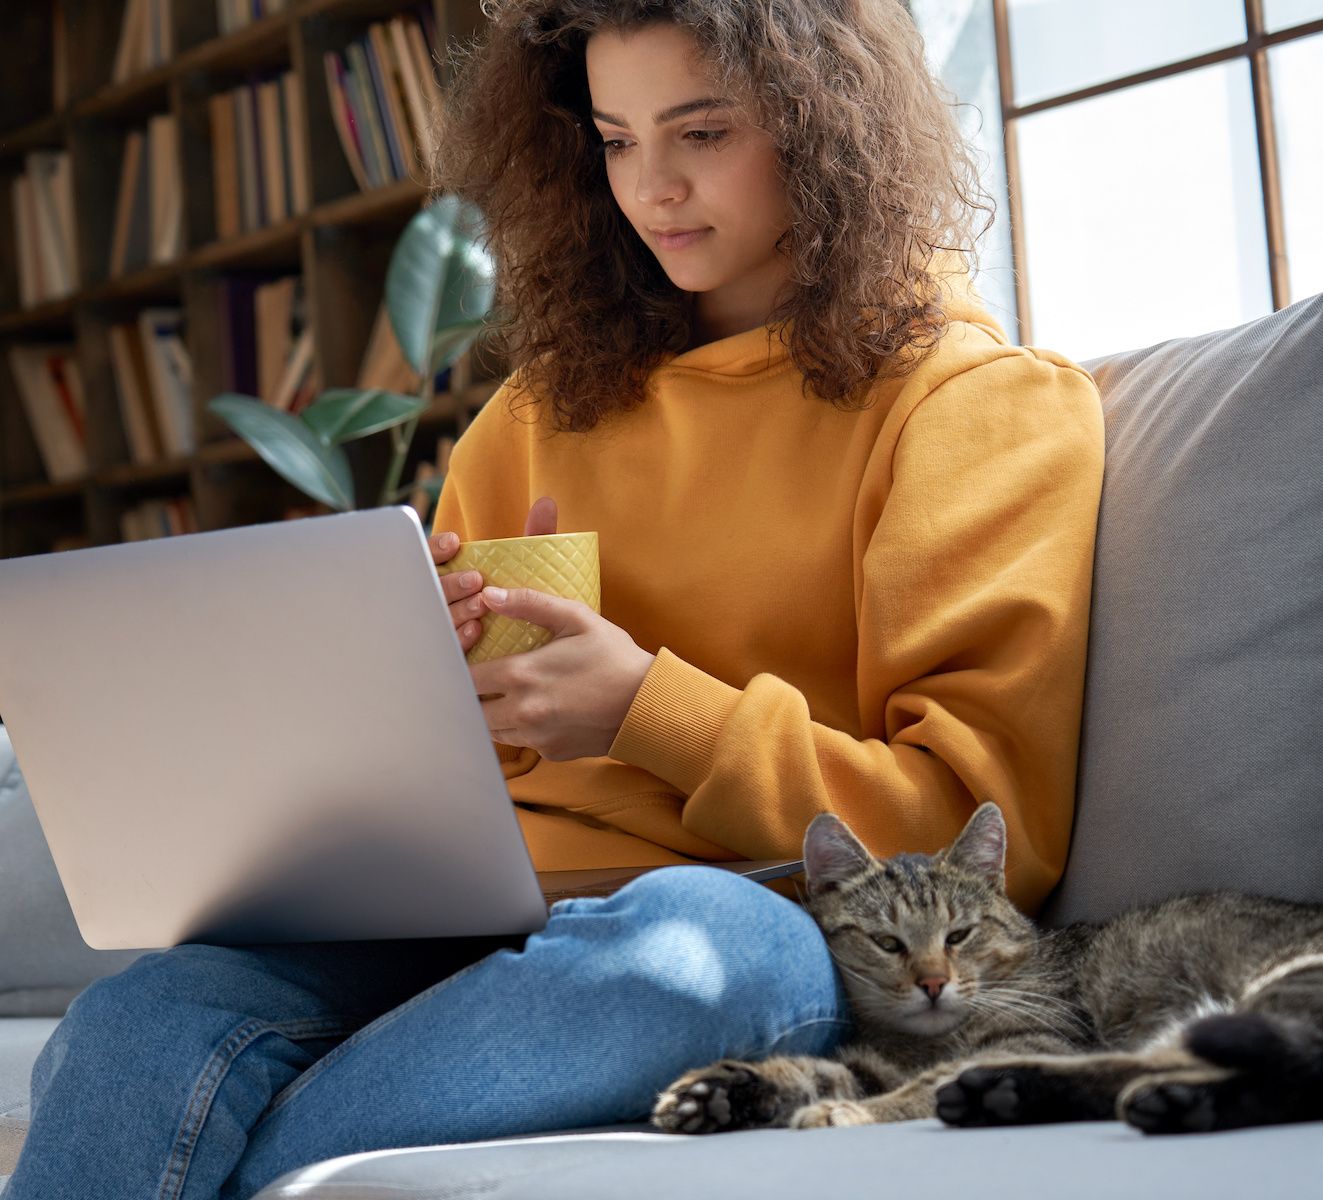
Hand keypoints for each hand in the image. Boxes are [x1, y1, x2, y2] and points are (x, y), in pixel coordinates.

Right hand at [430, 496, 558, 654]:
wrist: (540, 651)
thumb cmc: (529, 602)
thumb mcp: (530, 568)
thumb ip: (536, 536)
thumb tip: (547, 503)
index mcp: (451, 575)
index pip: (427, 558)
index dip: (434, 549)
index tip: (454, 542)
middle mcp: (441, 601)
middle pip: (430, 590)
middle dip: (450, 582)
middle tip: (475, 579)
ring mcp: (444, 631)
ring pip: (437, 619)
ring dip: (456, 609)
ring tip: (480, 605)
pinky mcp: (451, 658)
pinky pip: (445, 650)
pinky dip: (458, 638)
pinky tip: (475, 631)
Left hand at [468, 573, 656, 762]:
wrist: (648, 703)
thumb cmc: (614, 657)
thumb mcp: (576, 618)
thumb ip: (529, 603)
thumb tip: (489, 596)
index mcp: (521, 675)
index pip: (466, 678)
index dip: (461, 668)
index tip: (469, 660)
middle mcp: (522, 711)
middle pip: (472, 710)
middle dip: (473, 695)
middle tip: (486, 679)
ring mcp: (536, 737)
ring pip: (492, 730)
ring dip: (494, 714)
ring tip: (509, 695)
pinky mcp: (550, 753)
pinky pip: (522, 742)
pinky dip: (523, 729)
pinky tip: (540, 711)